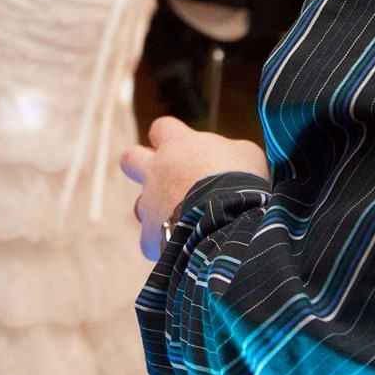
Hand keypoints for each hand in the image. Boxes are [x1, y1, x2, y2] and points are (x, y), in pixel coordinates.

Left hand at [121, 116, 268, 259]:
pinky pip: (153, 240)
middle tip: (165, 178)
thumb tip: (226, 157)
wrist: (228, 219)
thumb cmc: (241, 179)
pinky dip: (168, 244)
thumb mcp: (245, 152)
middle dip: (141, 166)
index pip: (162, 127)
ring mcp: (149, 203)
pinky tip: (189, 246)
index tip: (186, 147)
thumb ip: (227, 150)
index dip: (170, 136)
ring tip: (188, 220)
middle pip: (130, 159)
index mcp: (178, 144)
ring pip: (142, 205)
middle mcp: (156, 170)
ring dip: (159, 210)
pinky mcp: (150, 236)